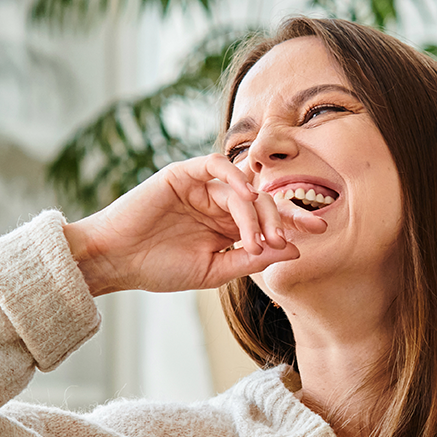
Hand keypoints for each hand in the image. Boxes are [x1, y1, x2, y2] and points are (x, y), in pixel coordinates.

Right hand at [63, 154, 326, 294]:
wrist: (115, 261)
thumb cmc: (157, 269)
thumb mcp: (213, 271)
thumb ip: (251, 259)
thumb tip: (295, 249)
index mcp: (226, 226)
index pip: (268, 218)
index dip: (294, 220)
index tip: (321, 230)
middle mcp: (217, 203)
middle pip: (262, 199)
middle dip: (282, 215)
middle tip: (288, 238)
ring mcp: (201, 186)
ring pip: (242, 187)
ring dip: (256, 212)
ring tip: (258, 238)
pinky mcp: (183, 173)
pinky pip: (216, 165)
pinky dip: (235, 179)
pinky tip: (244, 201)